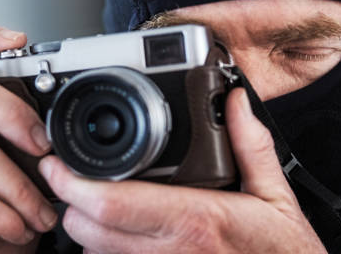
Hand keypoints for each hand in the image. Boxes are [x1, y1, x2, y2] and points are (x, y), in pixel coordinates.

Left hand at [39, 88, 326, 252]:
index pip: (110, 203)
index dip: (72, 184)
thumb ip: (251, 143)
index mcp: (195, 218)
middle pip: (87, 229)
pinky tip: (119, 234)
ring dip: (86, 227)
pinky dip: (105, 251)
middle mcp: (171, 250)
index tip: (58, 164)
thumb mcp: (275, 194)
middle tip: (73, 178)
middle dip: (71, 202)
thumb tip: (236, 102)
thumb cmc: (282, 251)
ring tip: (95, 202)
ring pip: (94, 252)